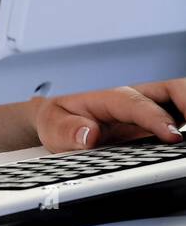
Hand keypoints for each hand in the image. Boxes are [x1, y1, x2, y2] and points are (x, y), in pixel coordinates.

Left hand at [29, 80, 185, 152]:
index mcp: (109, 96)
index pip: (137, 103)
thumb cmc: (59, 118)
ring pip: (179, 98)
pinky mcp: (155, 121)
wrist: (58, 116)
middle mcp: (134, 98)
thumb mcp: (53, 125)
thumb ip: (67, 130)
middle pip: (171, 89)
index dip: (156, 118)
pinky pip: (180, 116)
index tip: (172, 135)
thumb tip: (87, 134)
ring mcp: (148, 108)